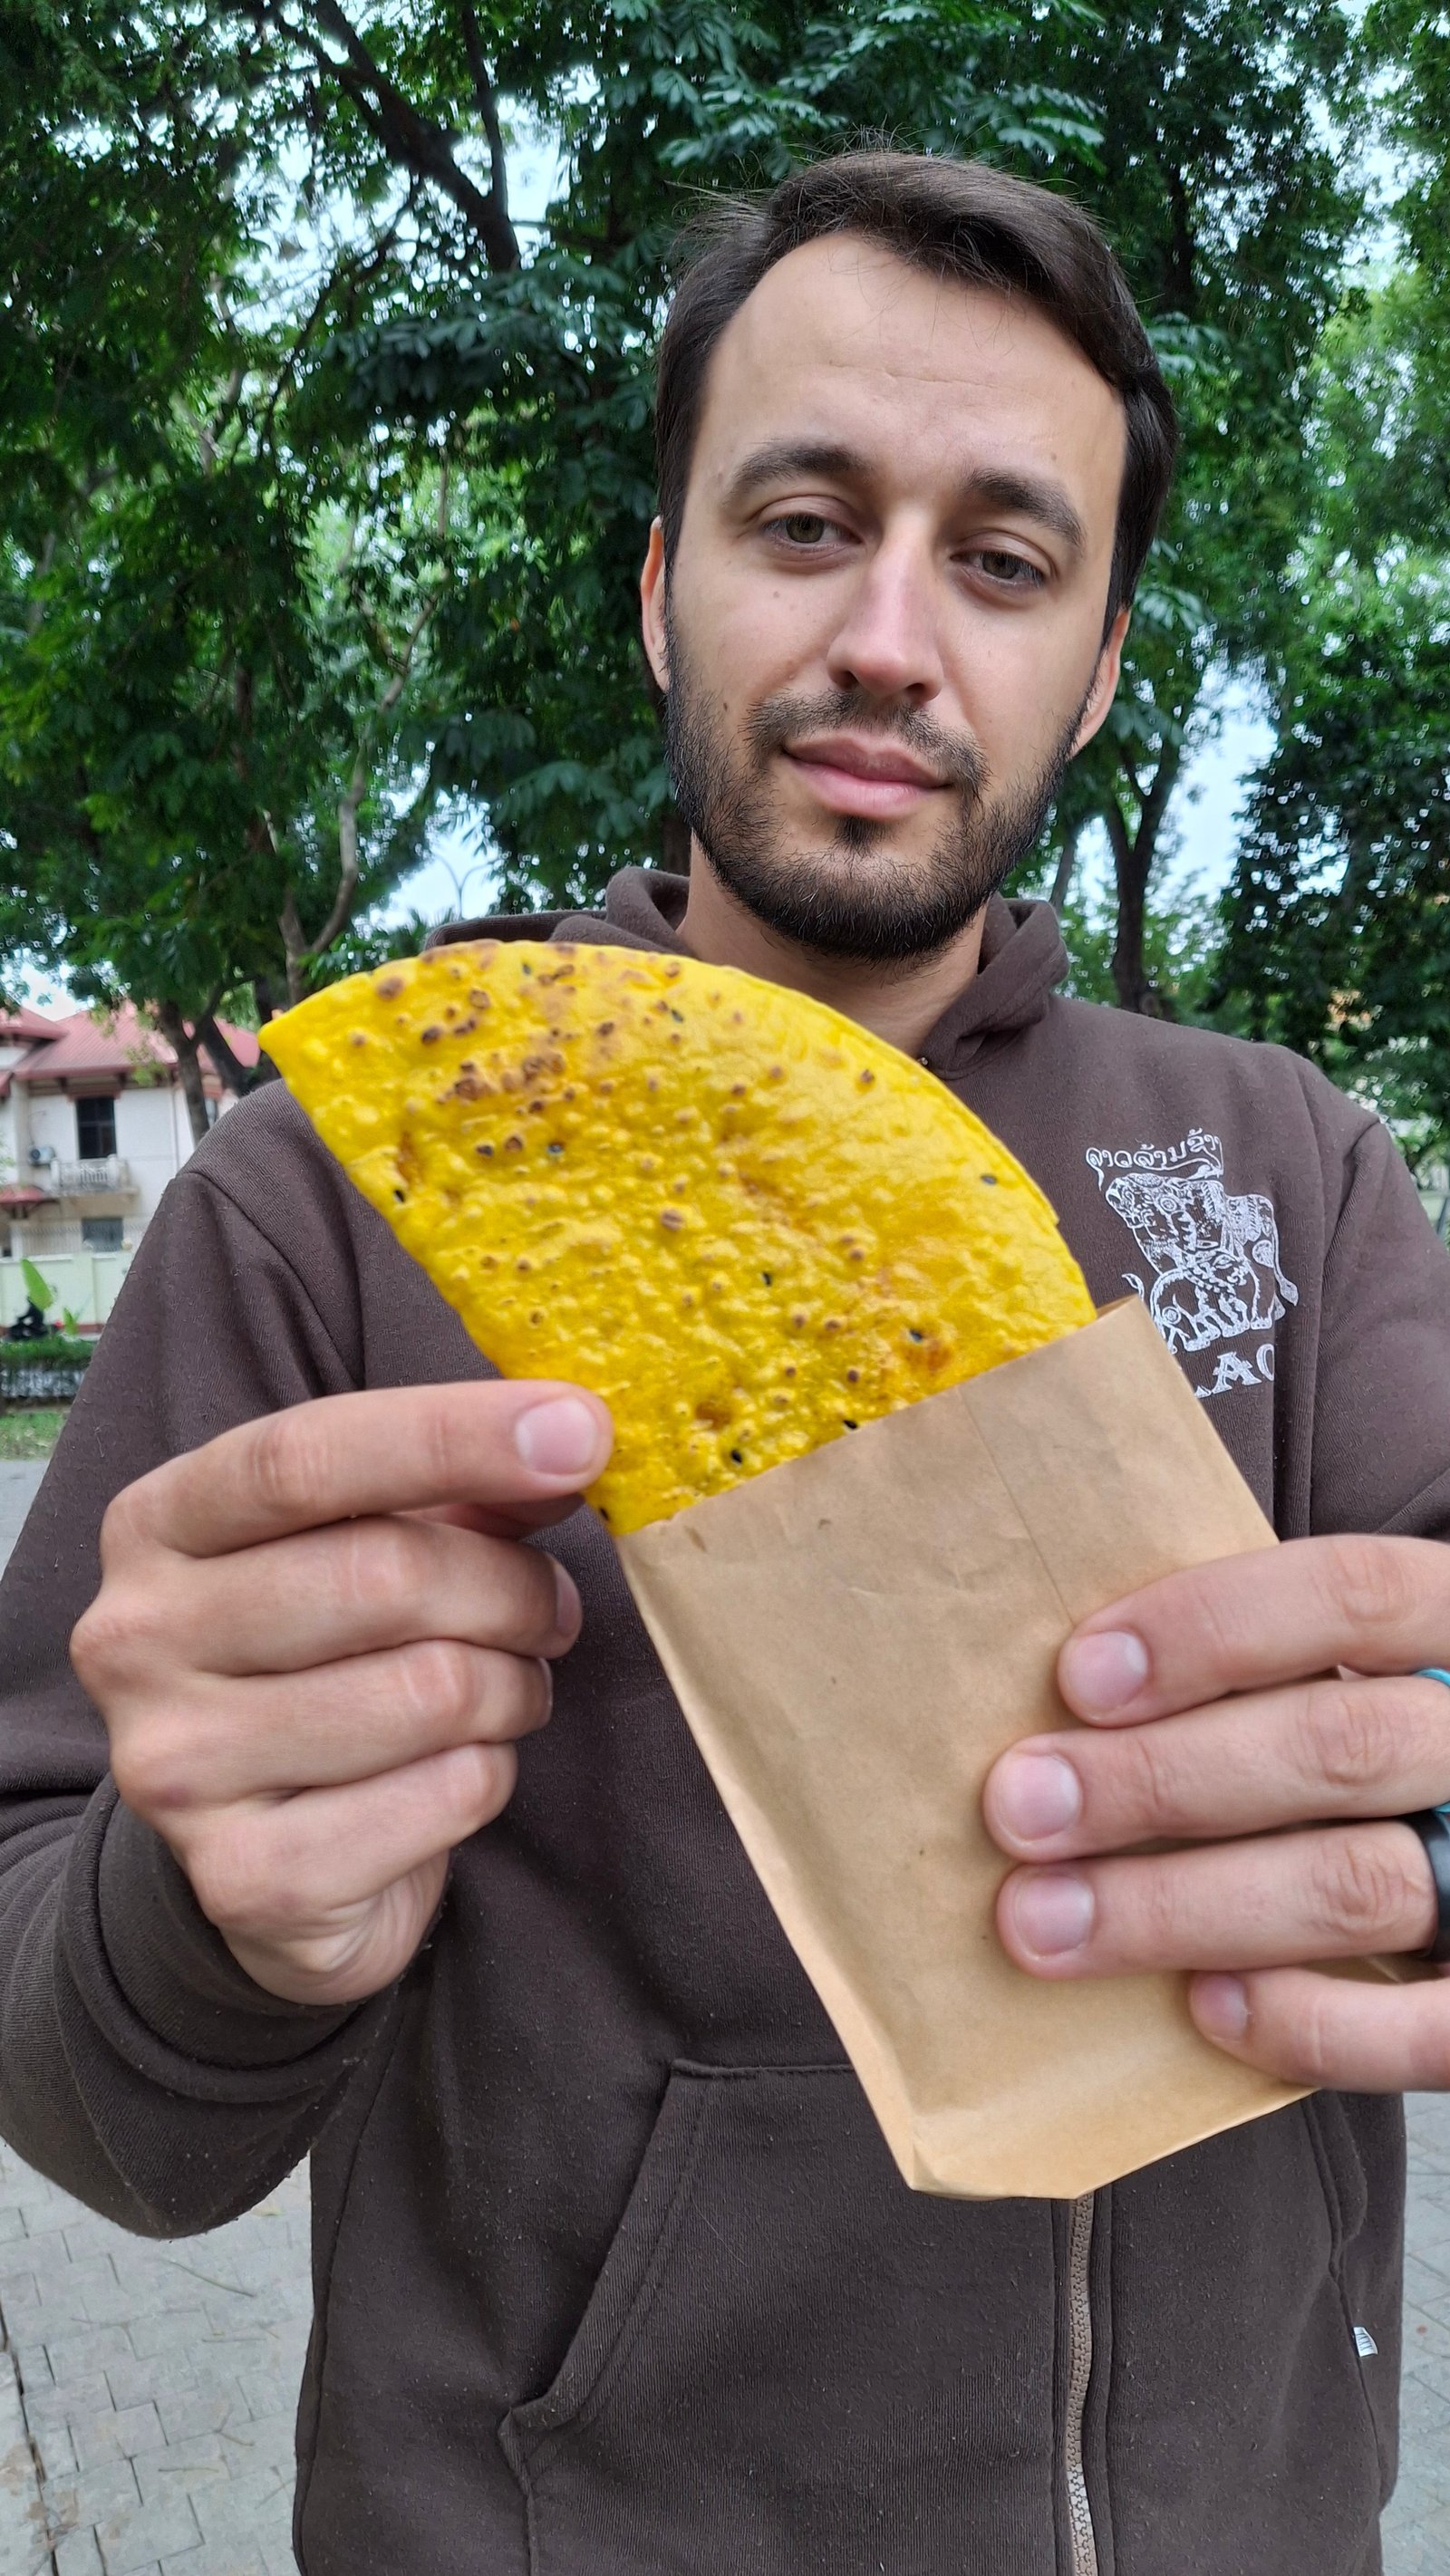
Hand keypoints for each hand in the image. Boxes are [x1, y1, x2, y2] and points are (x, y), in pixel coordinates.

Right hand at [71, 1382, 611, 2007]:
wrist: (260, 1860)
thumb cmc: (326, 1663)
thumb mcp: (368, 1547)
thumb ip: (454, 1490)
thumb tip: (565, 1440)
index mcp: (156, 1525)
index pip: (301, 1457)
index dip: (451, 1433)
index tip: (581, 1430)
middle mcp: (135, 1640)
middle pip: (383, 1573)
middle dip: (510, 1587)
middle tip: (551, 1610)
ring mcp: (178, 1767)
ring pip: (431, 1690)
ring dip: (513, 1687)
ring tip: (507, 1693)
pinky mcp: (246, 1878)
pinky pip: (446, 1793)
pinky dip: (489, 1774)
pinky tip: (458, 1771)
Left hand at [982, 1535, 1449, 2091]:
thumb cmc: (1347, 1753)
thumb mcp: (1326, 1674)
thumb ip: (1238, 1673)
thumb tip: (1058, 1702)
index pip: (1355, 1596)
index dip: (1214, 1628)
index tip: (1079, 1678)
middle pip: (1341, 1745)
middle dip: (1159, 1779)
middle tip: (1021, 1807)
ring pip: (1360, 1884)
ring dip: (1180, 1907)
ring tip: (1044, 1921)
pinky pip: (1424, 2028)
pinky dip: (1307, 2019)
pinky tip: (1201, 2007)